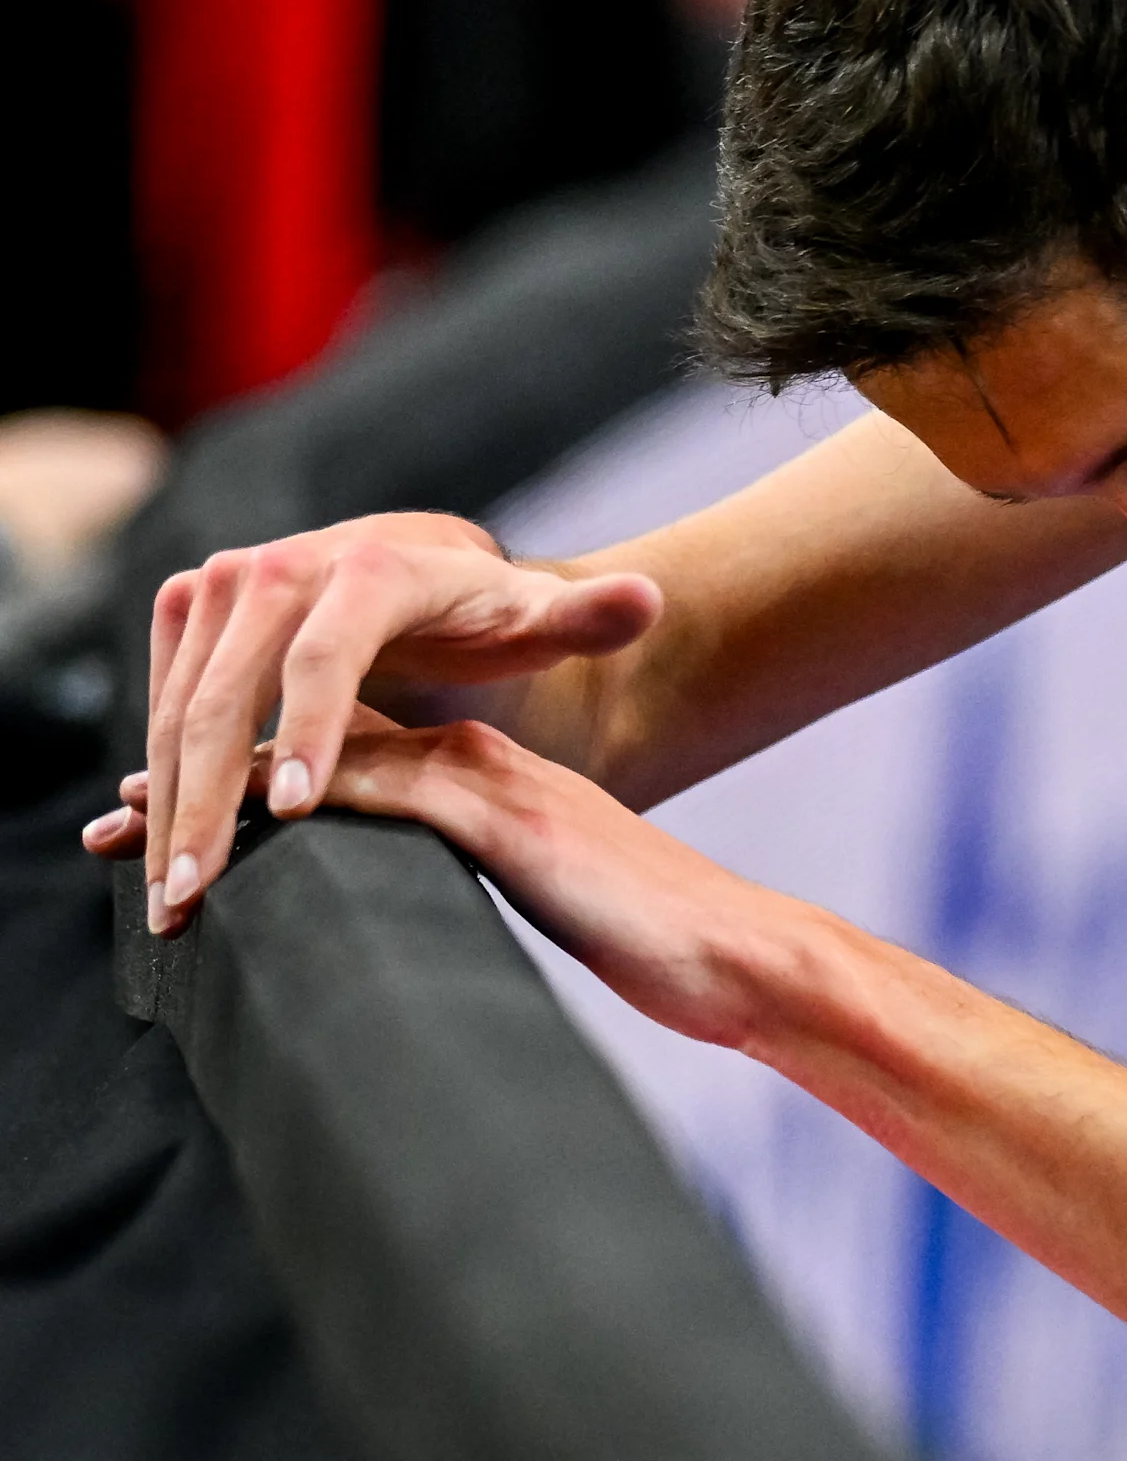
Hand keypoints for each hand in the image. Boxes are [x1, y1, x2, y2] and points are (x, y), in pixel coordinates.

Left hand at [86, 705, 792, 1047]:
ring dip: (220, 792)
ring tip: (130, 835)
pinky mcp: (502, 815)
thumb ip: (485, 892)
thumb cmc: (665, 951)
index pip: (344, 765)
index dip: (251, 785)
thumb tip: (414, 940)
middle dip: (206, 782)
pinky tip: (227, 829)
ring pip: (324, 764)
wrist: (745, 956)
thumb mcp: (554, 912)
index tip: (167, 824)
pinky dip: (292, 803)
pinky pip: (373, 792)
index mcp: (492, 782)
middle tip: (113, 824)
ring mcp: (491, 781)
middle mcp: (481, 762)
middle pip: (312, 752)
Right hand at [125, 513, 660, 932]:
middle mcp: (281, 564)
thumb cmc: (494, 617)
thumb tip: (643, 603)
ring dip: (162, 802)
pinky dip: (150, 774)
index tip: (289, 808)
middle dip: (202, 796)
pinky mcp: (192, 611)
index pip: (324, 658)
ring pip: (177, 704)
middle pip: (225, 691)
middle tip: (195, 892)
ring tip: (169, 897)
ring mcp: (226, 584)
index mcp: (370, 567)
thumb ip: (591, 619)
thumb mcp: (543, 621)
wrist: (431, 573)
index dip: (305, 732)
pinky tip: (150, 850)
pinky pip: (158, 698)